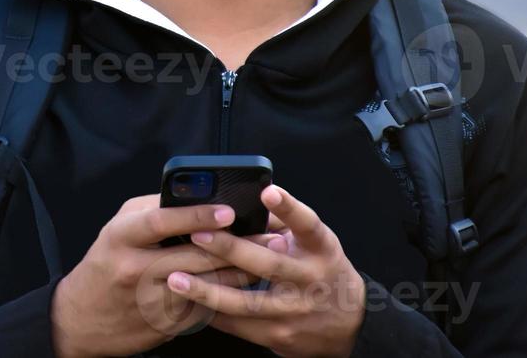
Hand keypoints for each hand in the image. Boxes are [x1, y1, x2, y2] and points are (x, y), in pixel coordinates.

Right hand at [50, 195, 269, 356]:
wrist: (80, 318)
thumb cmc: (105, 263)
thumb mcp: (118, 229)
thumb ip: (152, 212)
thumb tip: (195, 198)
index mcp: (120, 238)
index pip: (161, 222)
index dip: (195, 216)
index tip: (228, 211)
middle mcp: (134, 269)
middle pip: (193, 256)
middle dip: (236, 246)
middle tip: (270, 235)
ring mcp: (151, 300)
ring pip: (206, 285)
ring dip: (241, 271)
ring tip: (270, 258)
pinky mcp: (165, 324)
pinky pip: (203, 306)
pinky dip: (226, 294)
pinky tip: (248, 284)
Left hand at [167, 185, 366, 357]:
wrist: (350, 324)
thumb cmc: (323, 269)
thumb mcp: (315, 242)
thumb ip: (283, 221)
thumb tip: (244, 198)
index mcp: (320, 248)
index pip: (307, 224)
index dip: (288, 207)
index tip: (268, 191)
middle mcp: (309, 279)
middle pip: (269, 265)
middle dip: (230, 250)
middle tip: (197, 234)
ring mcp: (294, 311)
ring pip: (247, 303)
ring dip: (208, 291)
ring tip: (176, 278)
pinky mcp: (279, 335)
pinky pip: (239, 326)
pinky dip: (212, 314)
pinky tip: (188, 303)